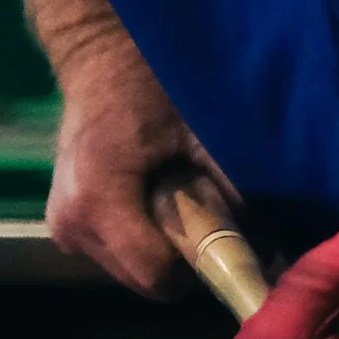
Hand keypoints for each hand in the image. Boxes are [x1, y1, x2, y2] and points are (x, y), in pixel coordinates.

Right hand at [44, 38, 220, 294]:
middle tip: (196, 202)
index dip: (196, 259)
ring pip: (131, 271)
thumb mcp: (201, 133)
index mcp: (98, 202)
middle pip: (144, 280)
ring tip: (170, 193)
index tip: (219, 226)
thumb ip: (234, 192)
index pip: (157, 276)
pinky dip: (140, 237)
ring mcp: (62, 231)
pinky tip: (148, 196)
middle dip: (180, 253)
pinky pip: (116, 255)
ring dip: (159, 246)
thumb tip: (276, 252)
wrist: (100, 58)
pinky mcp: (62, 228)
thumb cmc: (152, 84)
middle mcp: (71, 227)